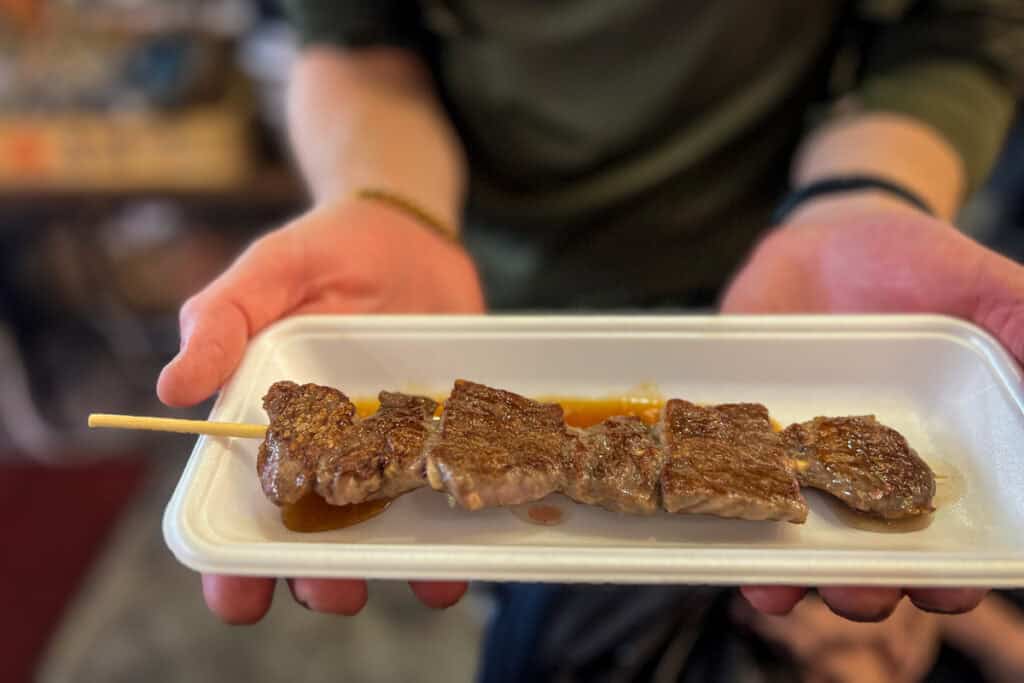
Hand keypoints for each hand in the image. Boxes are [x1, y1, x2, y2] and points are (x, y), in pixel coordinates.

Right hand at [158, 198, 483, 622]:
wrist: (410, 234)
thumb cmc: (324, 252)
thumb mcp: (269, 273)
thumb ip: (221, 319)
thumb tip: (172, 389)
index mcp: (275, 427)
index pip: (242, 508)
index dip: (233, 562)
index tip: (235, 598)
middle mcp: (333, 451)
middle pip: (318, 537)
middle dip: (320, 578)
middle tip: (332, 593)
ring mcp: (393, 449)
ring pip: (389, 530)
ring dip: (400, 568)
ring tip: (422, 584)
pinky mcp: (446, 436)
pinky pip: (450, 491)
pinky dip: (461, 525)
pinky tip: (471, 545)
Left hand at [723, 192, 1023, 619]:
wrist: (823, 236)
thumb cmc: (914, 265)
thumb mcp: (979, 289)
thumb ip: (1020, 326)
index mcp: (929, 457)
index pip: (948, 537)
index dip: (954, 573)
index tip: (952, 587)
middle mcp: (865, 474)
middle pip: (870, 555)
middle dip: (867, 586)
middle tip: (864, 591)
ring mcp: (799, 461)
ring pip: (798, 540)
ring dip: (792, 576)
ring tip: (785, 589)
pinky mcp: (744, 439)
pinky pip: (735, 491)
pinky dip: (731, 520)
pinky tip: (732, 541)